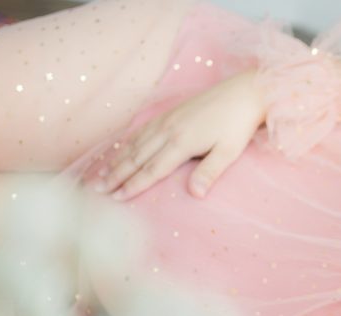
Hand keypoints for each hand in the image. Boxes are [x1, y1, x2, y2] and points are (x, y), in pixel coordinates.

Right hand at [84, 70, 264, 199]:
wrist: (243, 92)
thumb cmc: (238, 124)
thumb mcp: (229, 152)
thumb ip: (209, 173)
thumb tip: (195, 195)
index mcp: (181, 142)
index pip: (152, 170)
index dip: (133, 185)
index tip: (116, 198)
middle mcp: (168, 130)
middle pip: (137, 157)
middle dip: (116, 175)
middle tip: (97, 190)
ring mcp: (166, 119)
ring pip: (135, 143)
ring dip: (117, 160)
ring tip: (100, 174)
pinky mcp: (169, 113)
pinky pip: (142, 130)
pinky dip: (128, 142)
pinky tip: (121, 149)